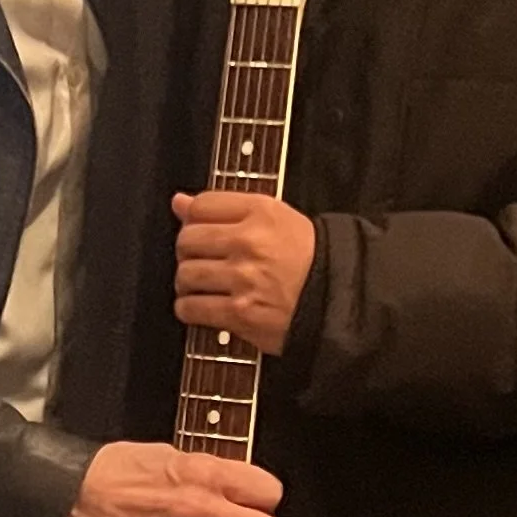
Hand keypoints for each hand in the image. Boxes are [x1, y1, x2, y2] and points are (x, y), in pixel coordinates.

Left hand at [172, 192, 317, 357]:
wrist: (337, 299)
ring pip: (186, 275)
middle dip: (188, 252)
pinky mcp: (240, 314)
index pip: (202, 206)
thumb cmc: (308, 259)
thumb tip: (179, 202)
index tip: (199, 231)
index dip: (192, 219)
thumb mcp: (275, 218)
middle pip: (187, 240)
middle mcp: (250, 242)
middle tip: (200, 260)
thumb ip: (226, 207)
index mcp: (261, 213)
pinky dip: (189, 310)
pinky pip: (192, 309)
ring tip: (202, 286)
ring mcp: (244, 279)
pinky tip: (202, 307)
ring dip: (187, 283)